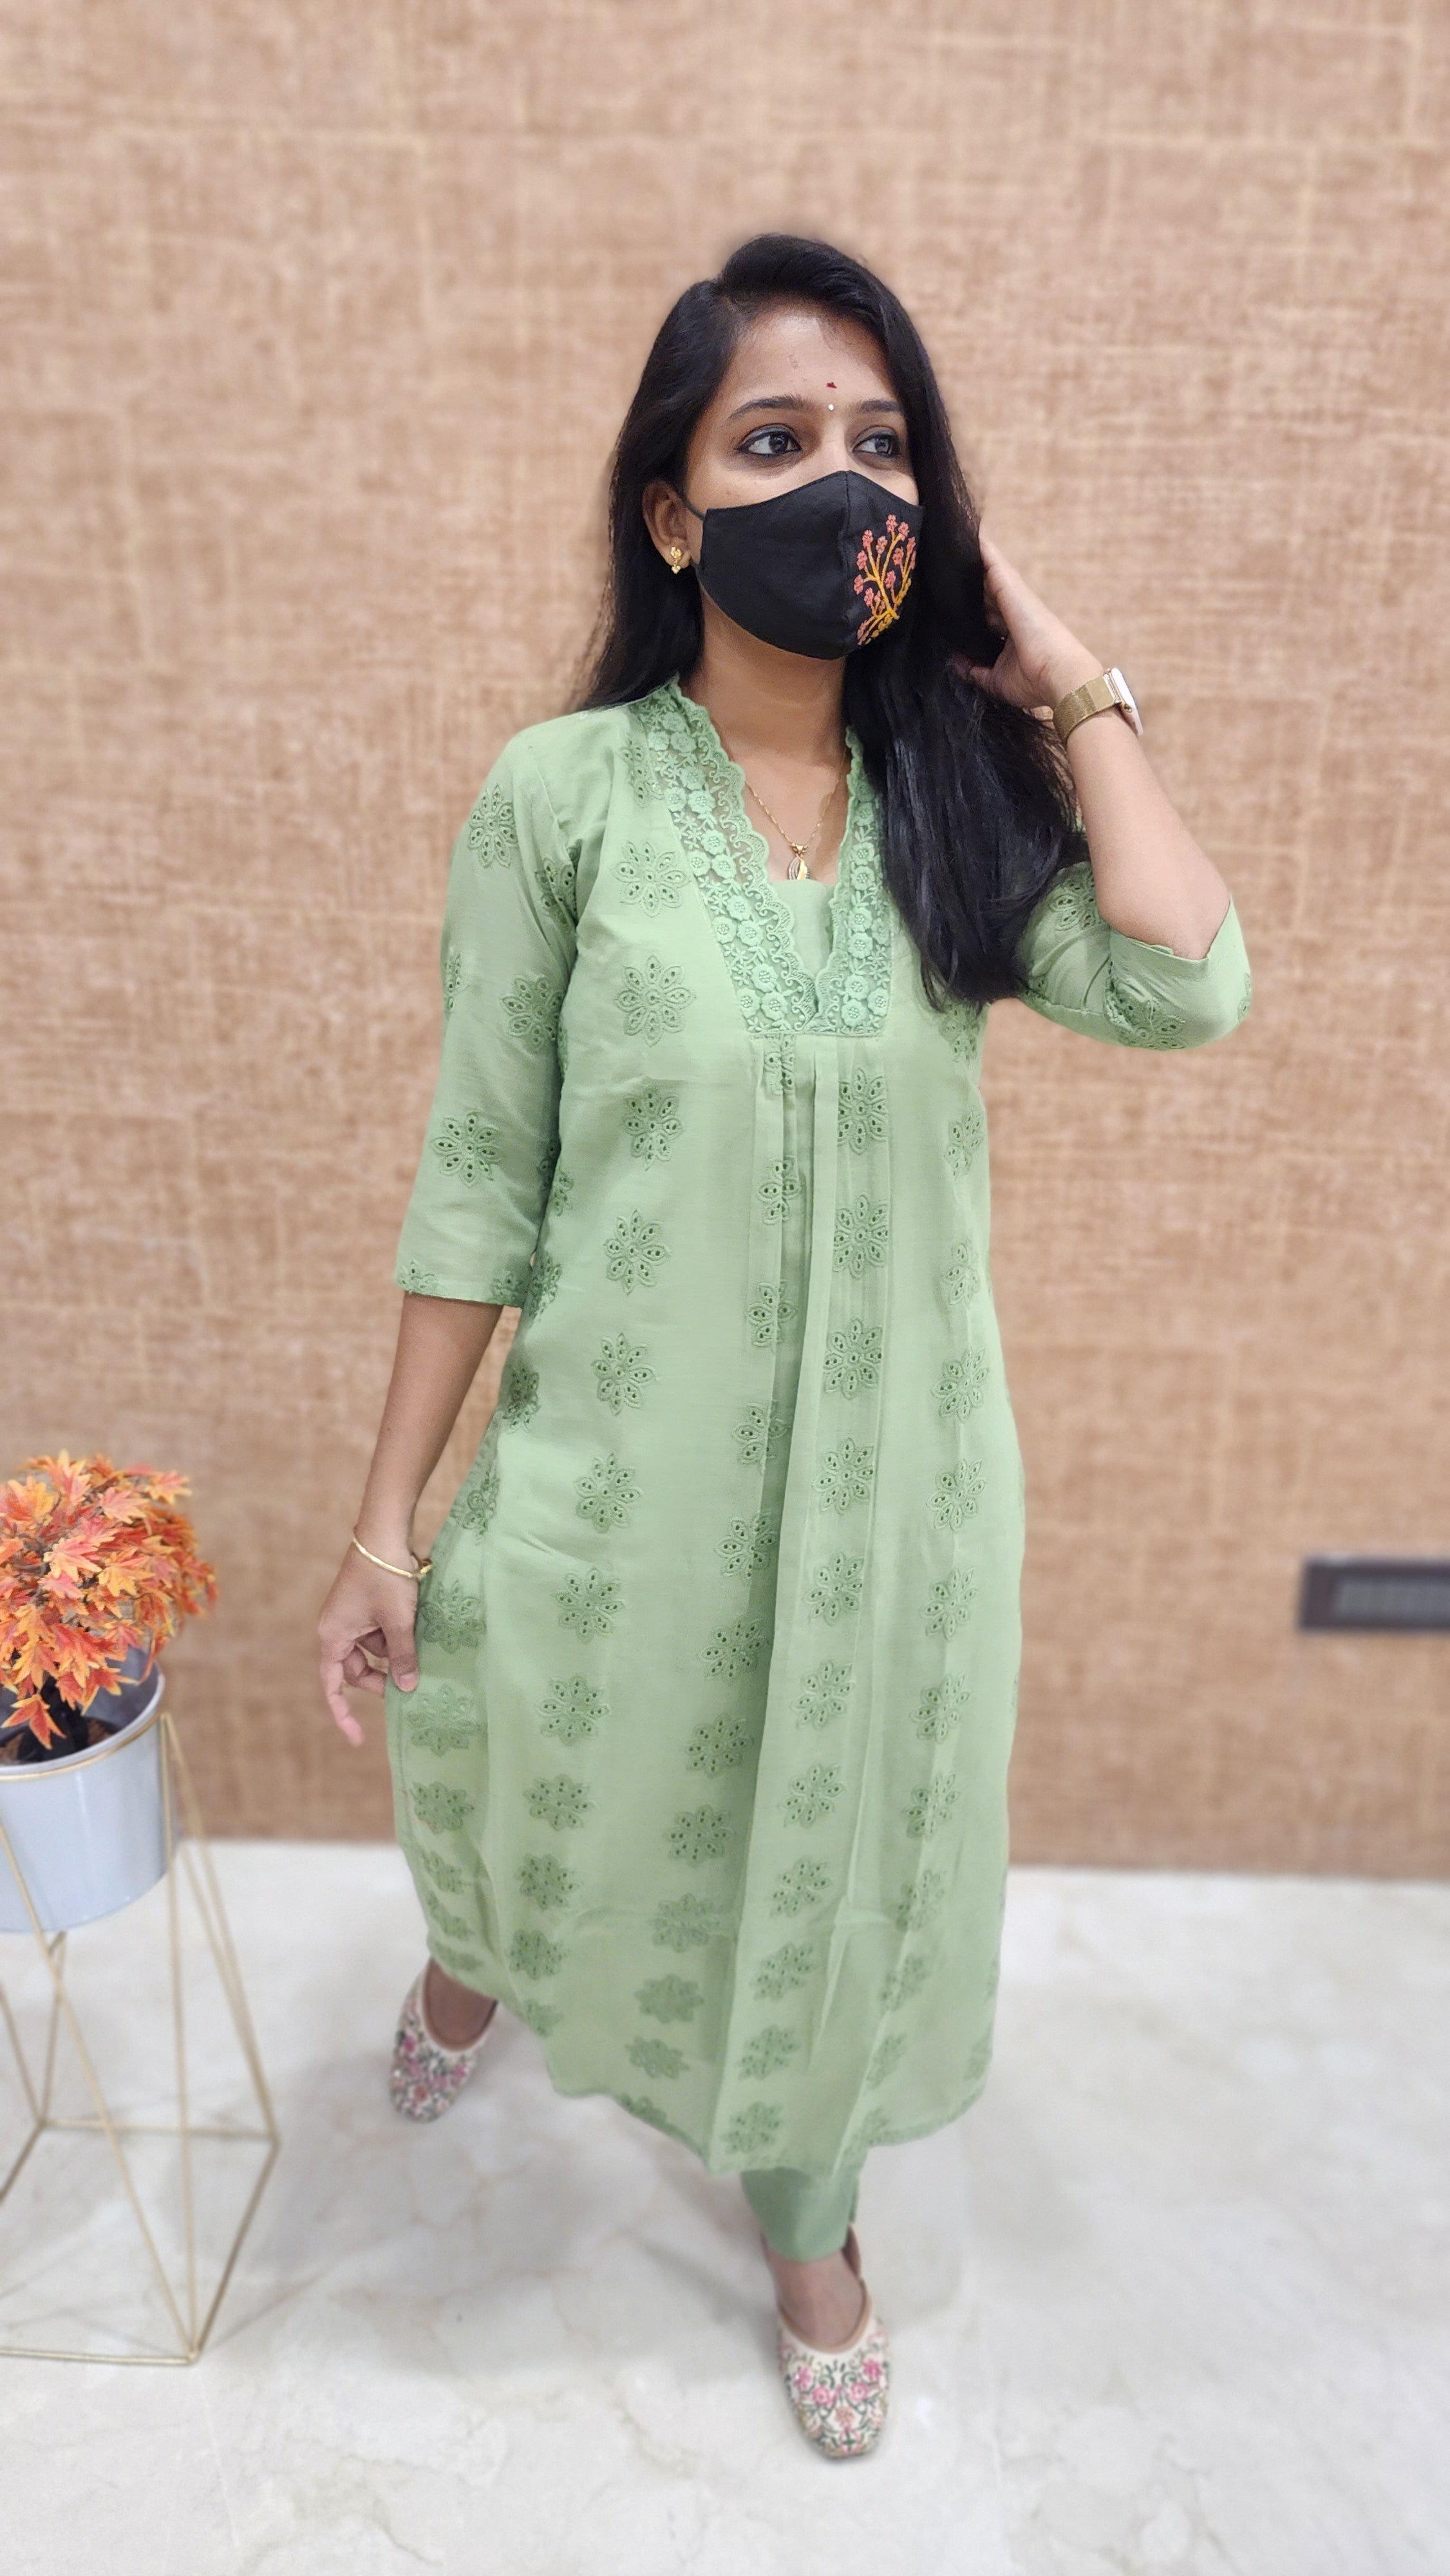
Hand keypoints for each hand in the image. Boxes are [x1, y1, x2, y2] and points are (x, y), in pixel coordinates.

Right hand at [316, 1544, 420, 1744]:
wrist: (384, 1533)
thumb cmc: (386, 1578)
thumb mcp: (398, 1622)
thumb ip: (401, 1658)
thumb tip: (406, 1689)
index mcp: (333, 1636)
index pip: (333, 1686)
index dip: (344, 1714)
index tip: (359, 1738)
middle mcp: (335, 1628)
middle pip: (355, 1669)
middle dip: (381, 1679)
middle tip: (409, 1685)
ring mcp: (349, 1615)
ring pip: (370, 1650)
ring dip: (392, 1653)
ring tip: (418, 1647)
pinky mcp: (363, 1604)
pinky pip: (376, 1632)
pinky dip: (394, 1636)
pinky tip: (415, 1630)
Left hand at [955, 526, 1101, 716]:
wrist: (1058, 676)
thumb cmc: (1034, 682)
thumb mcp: (996, 681)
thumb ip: (975, 671)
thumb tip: (956, 662)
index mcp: (1011, 635)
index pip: (986, 619)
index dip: (969, 613)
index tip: (949, 608)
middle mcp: (1013, 613)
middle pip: (984, 595)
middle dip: (965, 588)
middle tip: (940, 576)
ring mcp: (1013, 598)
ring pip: (988, 576)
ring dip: (970, 564)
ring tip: (948, 549)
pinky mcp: (1011, 588)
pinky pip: (993, 563)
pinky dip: (981, 550)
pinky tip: (966, 536)